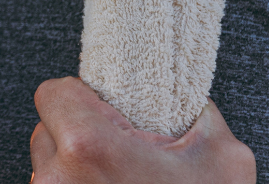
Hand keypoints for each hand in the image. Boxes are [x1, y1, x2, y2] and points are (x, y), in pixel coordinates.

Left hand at [30, 77, 254, 182]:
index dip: (81, 97)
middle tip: (118, 153)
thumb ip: (196, 115)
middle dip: (78, 136)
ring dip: (73, 171)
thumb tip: (185, 101)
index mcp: (87, 147)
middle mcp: (57, 178)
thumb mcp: (223, 161)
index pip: (53, 93)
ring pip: (47, 169)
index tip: (105, 111)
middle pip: (46, 130)